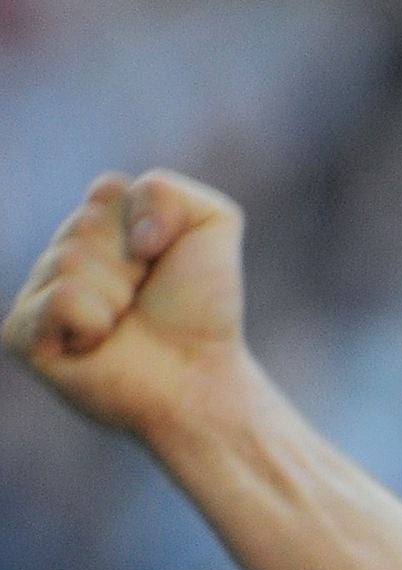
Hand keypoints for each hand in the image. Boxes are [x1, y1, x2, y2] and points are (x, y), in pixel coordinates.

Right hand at [5, 171, 250, 441]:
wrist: (200, 379)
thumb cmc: (203, 310)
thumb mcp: (211, 226)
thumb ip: (167, 190)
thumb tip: (119, 226)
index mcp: (95, 226)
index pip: (108, 190)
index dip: (149, 224)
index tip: (163, 258)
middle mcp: (59, 256)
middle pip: (85, 223)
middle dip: (133, 263)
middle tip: (144, 299)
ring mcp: (36, 293)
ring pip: (71, 259)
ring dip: (117, 296)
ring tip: (125, 324)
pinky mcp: (22, 334)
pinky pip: (62, 299)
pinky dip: (95, 322)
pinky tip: (98, 345)